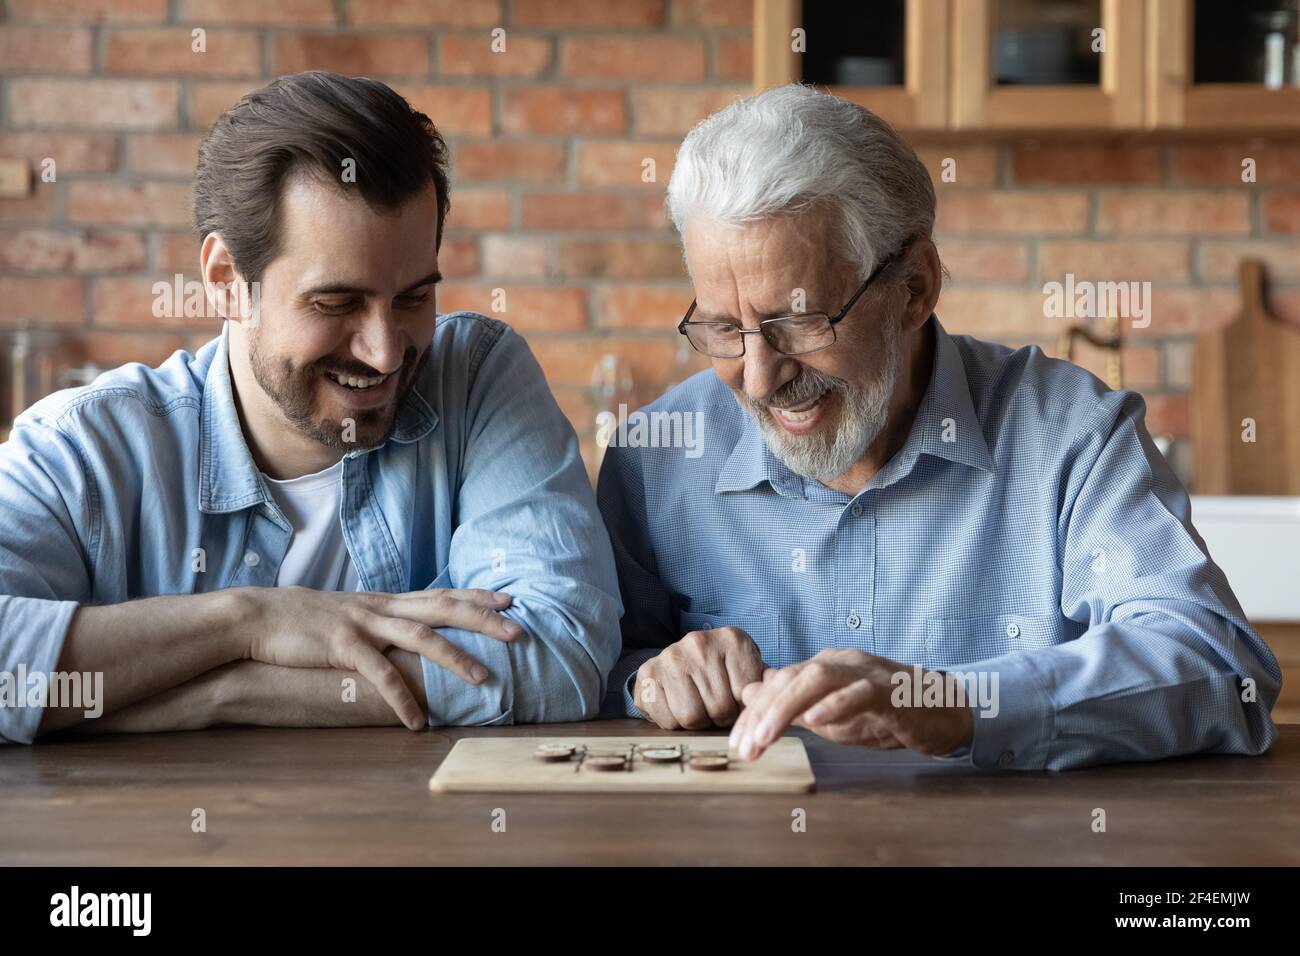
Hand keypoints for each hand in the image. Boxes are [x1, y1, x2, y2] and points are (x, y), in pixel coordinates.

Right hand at [240, 587, 522, 730]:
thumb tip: (405, 630)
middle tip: (520, 631)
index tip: (510, 598)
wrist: (257, 617)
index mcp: (386, 601)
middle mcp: (382, 608)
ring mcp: (363, 624)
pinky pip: (379, 674)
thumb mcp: (350, 614)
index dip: (477, 595)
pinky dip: (402, 698)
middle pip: (443, 608)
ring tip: (485, 678)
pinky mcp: (342, 646)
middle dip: (484, 619)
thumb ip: (379, 621)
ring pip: (421, 636)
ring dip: (456, 658)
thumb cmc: (304, 621)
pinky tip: (418, 721)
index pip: (441, 593)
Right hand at [634, 626, 765, 728]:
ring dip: (696, 722)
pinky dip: (673, 722)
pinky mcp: (648, 673)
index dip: (741, 709)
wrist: (679, 662)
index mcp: (733, 640)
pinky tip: (675, 705)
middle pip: (719, 708)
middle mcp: (700, 642)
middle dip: (719, 718)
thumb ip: (763, 684)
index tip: (735, 702)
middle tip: (714, 708)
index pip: (746, 694)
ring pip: (692, 717)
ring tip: (696, 707)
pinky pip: (667, 720)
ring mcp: (671, 656)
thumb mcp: (748, 670)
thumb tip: (768, 695)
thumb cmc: (721, 672)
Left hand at [728, 649, 973, 759]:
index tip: (738, 744)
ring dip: (786, 707)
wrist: (943, 711)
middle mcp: (841, 664)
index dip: (753, 712)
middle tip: (744, 747)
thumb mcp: (832, 713)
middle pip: (791, 677)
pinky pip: (862, 692)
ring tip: (765, 736)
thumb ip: (795, 704)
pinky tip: (815, 719)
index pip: (778, 683)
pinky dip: (837, 704)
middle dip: (761, 713)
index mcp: (824, 667)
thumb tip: (753, 694)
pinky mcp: (893, 693)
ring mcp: (867, 674)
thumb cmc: (886, 713)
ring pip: (818, 678)